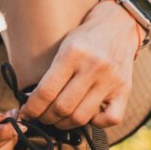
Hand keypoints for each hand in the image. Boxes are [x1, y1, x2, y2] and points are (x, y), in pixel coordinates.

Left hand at [20, 2, 138, 129]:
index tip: (25, 113)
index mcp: (73, 53)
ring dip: (64, 124)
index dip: (32, 108)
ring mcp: (111, 80)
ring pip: (82, 116)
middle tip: (40, 117)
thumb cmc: (84, 38)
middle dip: (45, 117)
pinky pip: (111, 119)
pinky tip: (88, 116)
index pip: (46, 91)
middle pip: (62, 107)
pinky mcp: (125, 89)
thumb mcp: (62, 46)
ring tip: (57, 119)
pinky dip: (97, 123)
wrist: (117, 25)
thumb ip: (50, 73)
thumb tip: (32, 102)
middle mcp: (94, 67)